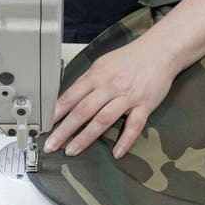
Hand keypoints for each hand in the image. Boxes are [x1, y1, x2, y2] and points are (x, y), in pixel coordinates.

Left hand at [43, 39, 177, 158]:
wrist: (160, 51)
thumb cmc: (130, 58)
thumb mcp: (103, 64)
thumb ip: (88, 81)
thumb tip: (69, 98)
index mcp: (97, 75)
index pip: (71, 95)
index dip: (56, 112)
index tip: (44, 126)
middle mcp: (110, 86)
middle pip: (83, 110)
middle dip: (65, 129)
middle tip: (52, 144)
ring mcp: (127, 96)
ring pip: (103, 119)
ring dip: (86, 137)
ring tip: (72, 150)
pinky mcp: (145, 105)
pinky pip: (135, 125)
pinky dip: (126, 140)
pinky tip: (117, 153)